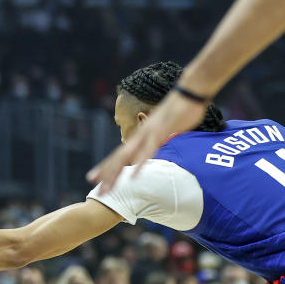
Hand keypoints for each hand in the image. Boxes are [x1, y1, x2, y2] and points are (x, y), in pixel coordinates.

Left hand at [87, 89, 205, 192]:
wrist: (189, 92)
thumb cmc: (179, 111)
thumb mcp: (164, 130)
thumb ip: (157, 139)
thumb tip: (153, 147)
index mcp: (140, 136)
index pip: (118, 154)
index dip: (106, 167)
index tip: (94, 179)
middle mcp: (140, 136)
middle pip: (118, 158)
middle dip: (106, 175)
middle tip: (96, 191)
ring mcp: (149, 134)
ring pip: (127, 157)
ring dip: (116, 173)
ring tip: (107, 187)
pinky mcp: (161, 133)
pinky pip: (148, 151)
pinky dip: (140, 163)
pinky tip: (133, 176)